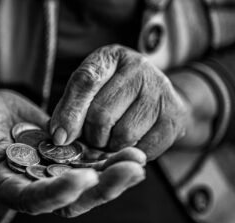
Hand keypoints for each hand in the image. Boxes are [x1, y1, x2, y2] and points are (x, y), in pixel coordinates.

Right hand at [0, 73, 145, 216]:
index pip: (35, 200)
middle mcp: (36, 186)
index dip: (58, 194)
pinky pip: (92, 163)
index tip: (83, 179)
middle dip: (102, 188)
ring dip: (114, 174)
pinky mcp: (67, 158)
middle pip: (72, 199)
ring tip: (138, 159)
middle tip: (131, 170)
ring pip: (89, 183)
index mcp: (10, 186)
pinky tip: (133, 150)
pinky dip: (111, 159)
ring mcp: (54, 173)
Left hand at [50, 44, 189, 159]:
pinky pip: (143, 148)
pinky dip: (130, 153)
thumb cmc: (115, 94)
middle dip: (91, 135)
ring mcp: (161, 91)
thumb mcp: (91, 90)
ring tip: (112, 138)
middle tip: (94, 136)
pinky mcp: (174, 117)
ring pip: (123, 135)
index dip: (70, 113)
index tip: (60, 137)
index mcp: (111, 57)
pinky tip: (130, 142)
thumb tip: (60, 137)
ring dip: (111, 146)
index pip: (86, 82)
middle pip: (102, 115)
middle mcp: (139, 68)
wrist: (157, 96)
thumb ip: (71, 108)